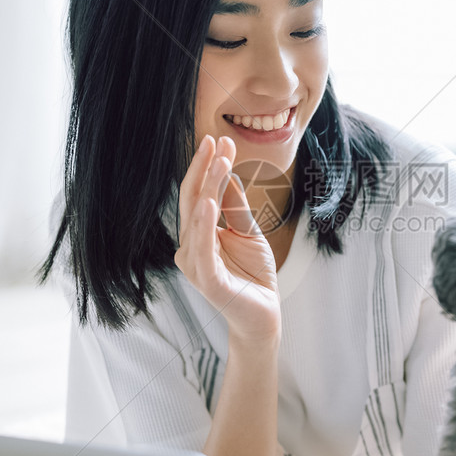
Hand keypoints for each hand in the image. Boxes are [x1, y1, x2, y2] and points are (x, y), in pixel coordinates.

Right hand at [175, 135, 280, 345]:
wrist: (265, 314)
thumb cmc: (253, 275)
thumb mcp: (247, 231)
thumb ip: (235, 205)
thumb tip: (227, 171)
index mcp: (198, 234)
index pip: (199, 193)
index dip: (208, 167)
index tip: (219, 140)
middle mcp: (191, 247)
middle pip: (194, 200)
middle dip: (205, 169)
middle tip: (215, 141)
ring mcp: (196, 264)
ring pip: (196, 219)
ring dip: (207, 188)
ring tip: (217, 162)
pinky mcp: (207, 281)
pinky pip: (202, 250)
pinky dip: (204, 226)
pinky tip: (209, 204)